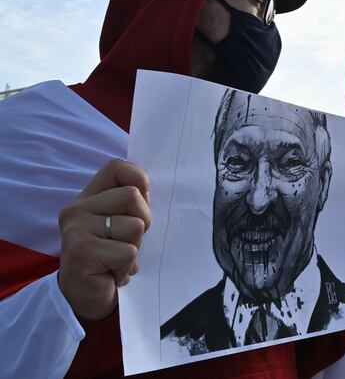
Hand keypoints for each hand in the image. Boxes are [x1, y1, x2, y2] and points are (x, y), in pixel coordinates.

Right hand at [58, 159, 150, 320]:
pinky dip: (127, 267)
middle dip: (143, 222)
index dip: (138, 179)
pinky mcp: (82, 252)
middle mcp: (77, 209)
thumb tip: (147, 188)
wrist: (87, 297)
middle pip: (133, 196)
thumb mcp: (121, 224)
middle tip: (127, 242)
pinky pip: (127, 251)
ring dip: (134, 248)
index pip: (117, 167)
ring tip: (118, 259)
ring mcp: (77, 230)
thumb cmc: (111, 257)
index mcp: (88, 198)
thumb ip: (130, 203)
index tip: (143, 200)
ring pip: (134, 226)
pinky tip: (113, 273)